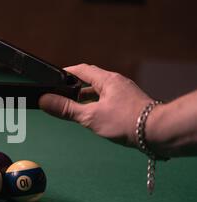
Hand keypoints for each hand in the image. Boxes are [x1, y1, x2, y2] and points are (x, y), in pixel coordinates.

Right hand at [39, 64, 153, 147]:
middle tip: (61, 97)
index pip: (81, 70)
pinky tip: (95, 117)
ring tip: (75, 110)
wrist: (157, 132)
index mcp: (106, 80)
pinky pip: (109, 100)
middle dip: (74, 89)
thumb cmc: (124, 121)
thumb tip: (44, 101)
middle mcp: (116, 83)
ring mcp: (124, 93)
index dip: (66, 73)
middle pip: (90, 81)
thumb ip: (66, 109)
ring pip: (100, 92)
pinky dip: (97, 106)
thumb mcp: (90, 116)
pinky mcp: (130, 104)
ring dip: (86, 99)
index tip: (53, 79)